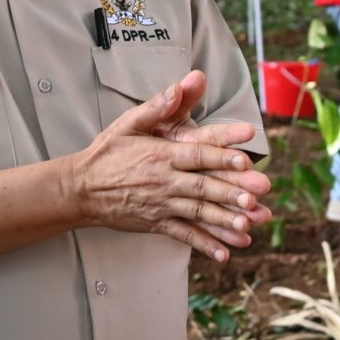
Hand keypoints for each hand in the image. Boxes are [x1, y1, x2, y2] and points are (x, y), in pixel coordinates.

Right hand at [70, 69, 273, 259]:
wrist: (81, 189)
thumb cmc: (107, 153)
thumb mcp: (128, 123)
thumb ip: (157, 106)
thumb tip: (180, 86)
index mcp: (161, 155)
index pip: (197, 155)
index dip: (222, 156)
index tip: (245, 158)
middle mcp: (165, 181)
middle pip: (203, 187)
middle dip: (232, 192)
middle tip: (258, 196)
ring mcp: (162, 205)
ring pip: (198, 213)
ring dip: (224, 221)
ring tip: (248, 226)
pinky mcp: (157, 223)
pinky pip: (184, 235)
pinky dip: (204, 245)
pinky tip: (224, 253)